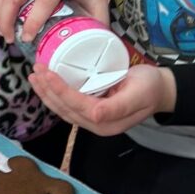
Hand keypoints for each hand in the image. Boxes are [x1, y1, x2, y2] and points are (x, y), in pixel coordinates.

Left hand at [29, 63, 175, 134]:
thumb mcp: (139, 93)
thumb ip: (119, 106)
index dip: (59, 90)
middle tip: (36, 69)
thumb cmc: (150, 88)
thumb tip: (96, 115)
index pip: (76, 105)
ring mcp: (92, 119)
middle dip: (47, 90)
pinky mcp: (89, 111)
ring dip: (46, 93)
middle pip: (64, 109)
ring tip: (34, 76)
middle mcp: (96, 124)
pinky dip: (53, 94)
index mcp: (107, 121)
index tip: (46, 73)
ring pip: (62, 109)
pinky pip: (67, 105)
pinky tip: (45, 83)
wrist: (160, 90)